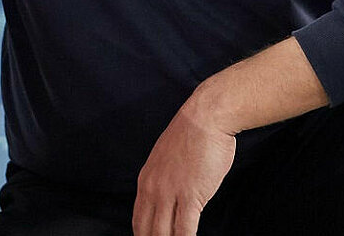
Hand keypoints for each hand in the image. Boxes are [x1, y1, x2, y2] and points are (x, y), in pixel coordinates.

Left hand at [132, 104, 236, 235]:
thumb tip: (169, 199)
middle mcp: (153, 190)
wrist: (204, 118)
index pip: (138, 221)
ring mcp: (170, 193)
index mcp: (146, 181)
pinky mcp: (189, 196)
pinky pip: (184, 229)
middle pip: (147, 231)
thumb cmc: (192, 137)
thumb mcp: (166, 160)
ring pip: (163, 234)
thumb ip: (164, 181)